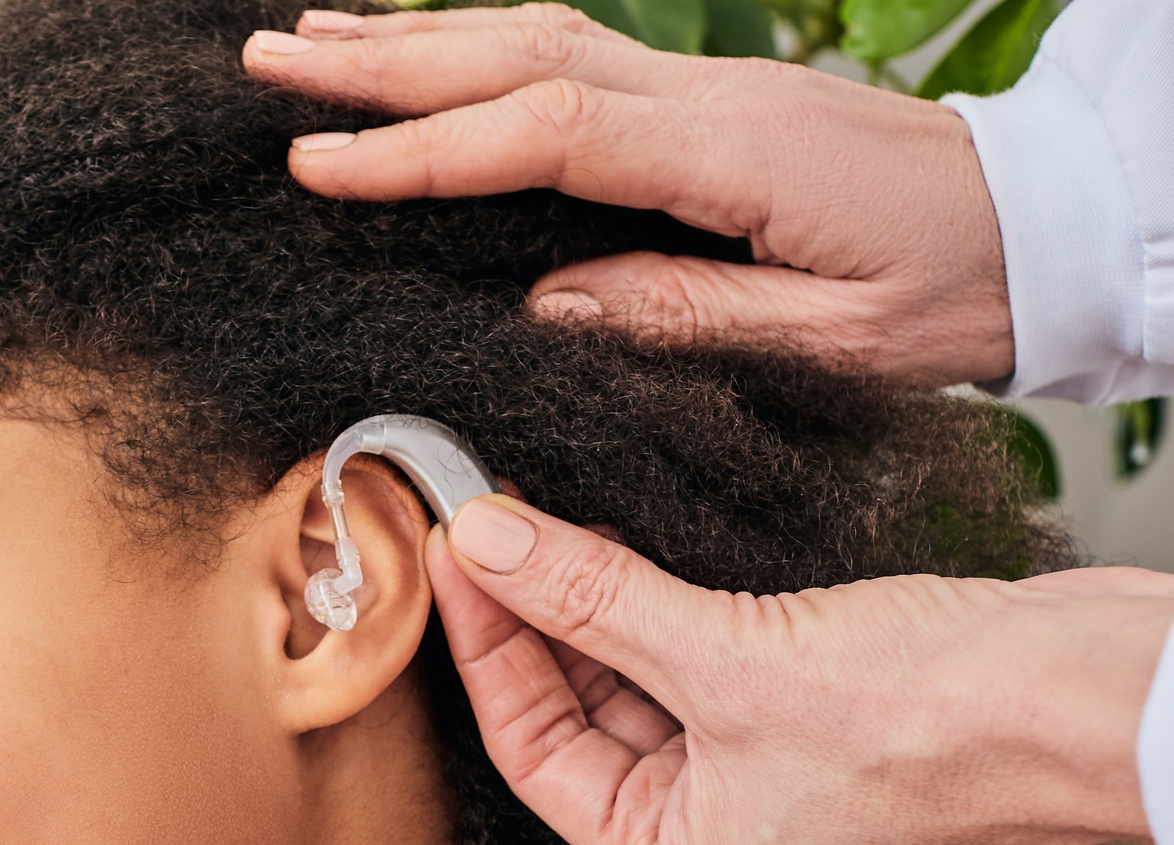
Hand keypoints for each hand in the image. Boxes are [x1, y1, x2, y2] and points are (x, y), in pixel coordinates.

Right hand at [244, 5, 1014, 386]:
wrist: (1048, 223)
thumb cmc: (951, 290)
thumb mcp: (828, 337)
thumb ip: (683, 316)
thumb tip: (542, 306)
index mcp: (727, 154)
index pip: (541, 132)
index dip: (422, 148)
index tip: (318, 162)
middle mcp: (704, 97)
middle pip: (516, 52)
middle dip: (382, 60)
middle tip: (266, 63)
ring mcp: (705, 86)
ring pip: (534, 36)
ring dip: (416, 38)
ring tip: (311, 42)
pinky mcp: (706, 100)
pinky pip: (570, 56)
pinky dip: (483, 49)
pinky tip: (431, 57)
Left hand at [426, 495, 1173, 844]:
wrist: (1099, 690)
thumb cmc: (945, 721)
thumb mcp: (729, 656)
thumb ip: (595, 598)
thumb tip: (490, 544)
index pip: (537, 760)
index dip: (487, 656)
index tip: (455, 560)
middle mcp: (721, 837)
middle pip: (580, 721)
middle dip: (531, 624)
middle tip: (481, 528)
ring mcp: (767, 778)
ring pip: (636, 683)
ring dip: (587, 604)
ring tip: (532, 521)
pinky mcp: (808, 713)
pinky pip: (696, 656)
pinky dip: (652, 602)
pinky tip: (613, 540)